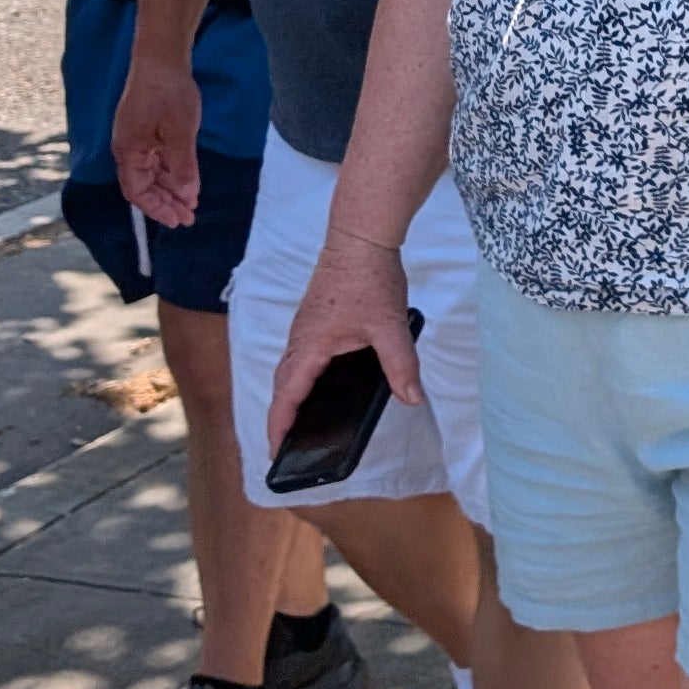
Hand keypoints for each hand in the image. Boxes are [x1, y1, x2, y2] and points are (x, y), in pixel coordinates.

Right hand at [113, 48, 201, 228]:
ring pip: (151, 173)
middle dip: (166, 203)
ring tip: (191, 204)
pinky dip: (171, 171)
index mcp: (128, 151)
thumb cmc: (169, 93)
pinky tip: (187, 180)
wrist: (162, 57)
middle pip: (143, 185)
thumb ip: (182, 167)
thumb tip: (186, 197)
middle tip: (189, 218)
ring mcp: (136, 138)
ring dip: (170, 189)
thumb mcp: (181, 132)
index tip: (178, 220)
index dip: (157, 209)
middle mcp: (128, 148)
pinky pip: (156, 159)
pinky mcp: (146, 129)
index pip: (137, 192)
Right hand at [266, 232, 422, 451]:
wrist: (360, 236)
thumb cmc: (369, 277)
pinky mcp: (316, 319)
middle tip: (287, 446)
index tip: (276, 453)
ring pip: (291, 370)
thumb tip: (411, 398)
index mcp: (309, 346)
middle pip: (283, 387)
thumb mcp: (390, 325)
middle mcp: (300, 339)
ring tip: (301, 423)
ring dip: (291, 397)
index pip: (286, 396)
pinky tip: (323, 383)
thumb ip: (401, 365)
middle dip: (281, 418)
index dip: (279, 427)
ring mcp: (306, 328)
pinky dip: (303, 378)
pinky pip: (302, 356)